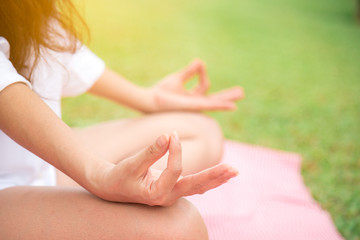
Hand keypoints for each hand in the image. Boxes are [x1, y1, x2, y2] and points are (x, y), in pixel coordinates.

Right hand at [92, 132, 237, 205]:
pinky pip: (194, 185)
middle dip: (215, 176)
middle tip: (234, 169)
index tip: (173, 134)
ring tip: (234, 171)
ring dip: (216, 178)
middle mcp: (167, 197)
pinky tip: (220, 174)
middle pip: (196, 186)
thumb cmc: (119, 175)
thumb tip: (168, 135)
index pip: (174, 170)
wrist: (111, 187)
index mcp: (156, 194)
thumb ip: (151, 151)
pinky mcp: (173, 190)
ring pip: (198, 187)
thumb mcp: (132, 164)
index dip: (176, 150)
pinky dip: (207, 179)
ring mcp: (172, 195)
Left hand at [150, 59, 243, 111]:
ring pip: (214, 103)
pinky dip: (221, 105)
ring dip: (226, 100)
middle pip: (215, 99)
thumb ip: (190, 71)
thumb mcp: (178, 78)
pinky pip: (210, 105)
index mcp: (192, 97)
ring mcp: (195, 106)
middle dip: (227, 95)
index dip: (202, 73)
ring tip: (240, 95)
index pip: (204, 86)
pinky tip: (232, 106)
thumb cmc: (161, 91)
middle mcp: (195, 104)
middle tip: (241, 92)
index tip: (198, 64)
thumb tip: (201, 61)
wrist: (150, 99)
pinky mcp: (193, 106)